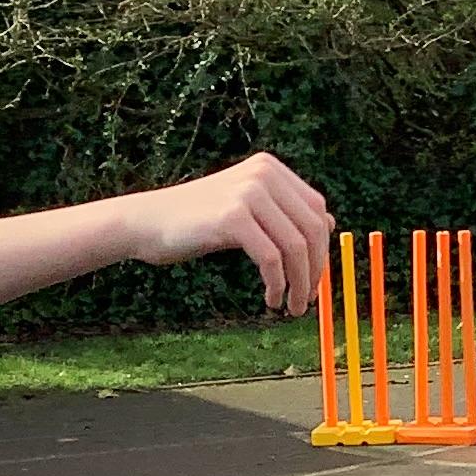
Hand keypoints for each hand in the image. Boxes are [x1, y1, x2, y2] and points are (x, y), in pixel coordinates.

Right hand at [129, 156, 331, 315]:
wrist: (147, 222)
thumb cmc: (197, 221)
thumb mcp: (245, 210)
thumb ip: (283, 213)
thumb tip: (328, 225)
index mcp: (270, 168)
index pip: (316, 209)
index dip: (321, 248)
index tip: (313, 279)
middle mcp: (263, 174)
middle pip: (312, 229)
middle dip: (315, 271)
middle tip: (306, 300)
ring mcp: (248, 192)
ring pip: (295, 247)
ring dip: (299, 284)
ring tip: (292, 307)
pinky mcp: (233, 217)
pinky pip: (272, 259)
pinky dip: (277, 285)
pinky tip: (270, 299)